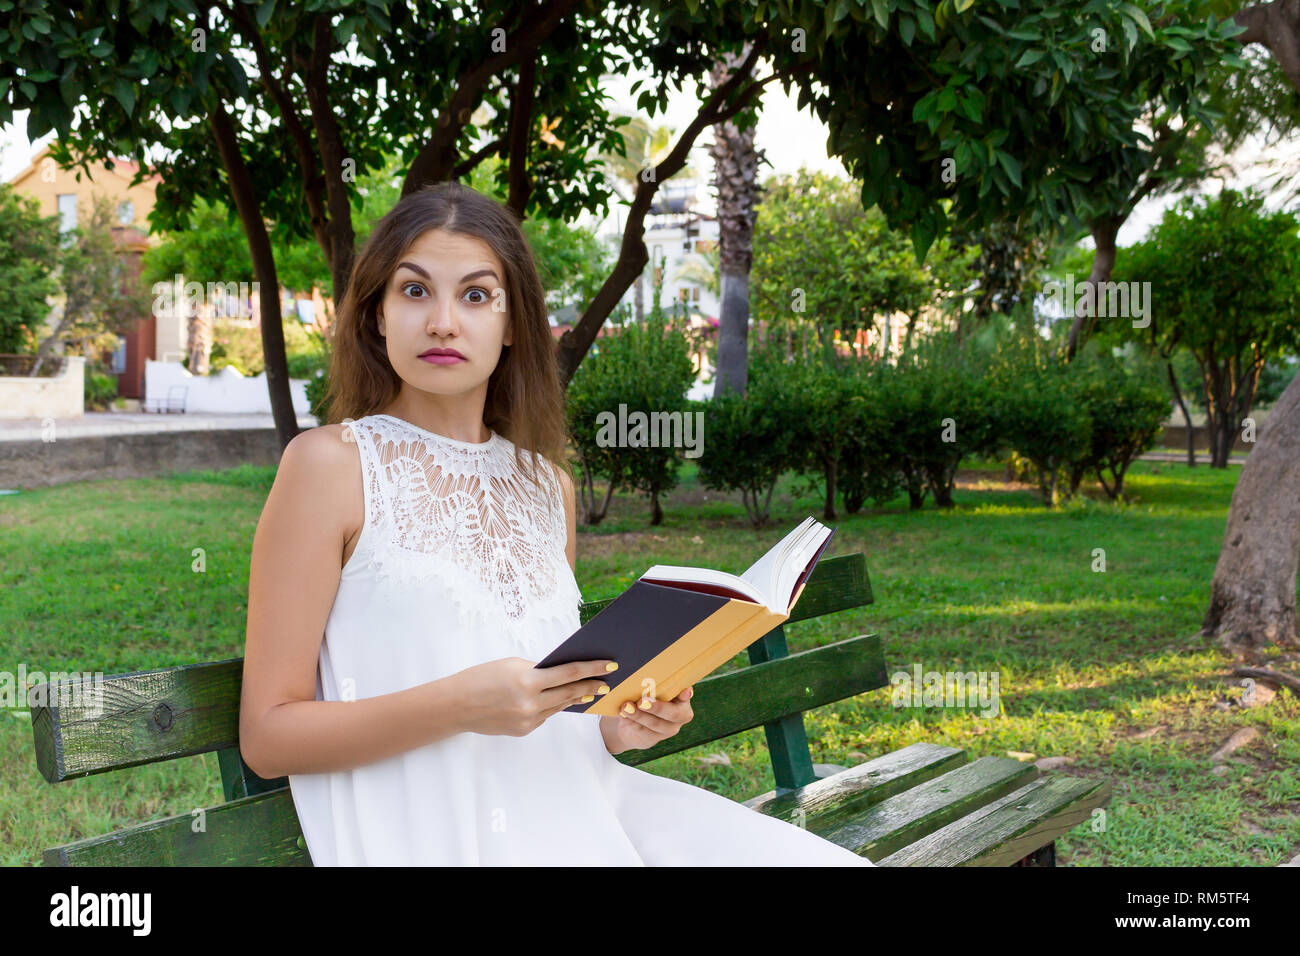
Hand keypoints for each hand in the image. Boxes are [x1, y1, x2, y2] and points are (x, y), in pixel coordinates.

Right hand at [453, 657, 616, 736]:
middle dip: (591, 687)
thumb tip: (561, 674)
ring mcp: (528, 720)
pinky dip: (551, 706)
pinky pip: (544, 715)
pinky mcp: (524, 731)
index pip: (569, 673)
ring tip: (588, 691)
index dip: (592, 669)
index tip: (610, 665)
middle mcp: (531, 703)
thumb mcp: (512, 665)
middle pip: (570, 693)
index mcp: (528, 681)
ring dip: (574, 698)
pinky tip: (556, 700)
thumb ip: (537, 670)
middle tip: (606, 683)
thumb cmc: (482, 678)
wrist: (456, 706)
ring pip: (559, 706)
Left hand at [600, 686, 693, 754]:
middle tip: (643, 701)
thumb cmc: (644, 694)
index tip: (685, 691)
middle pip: (673, 714)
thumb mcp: (650, 687)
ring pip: (655, 724)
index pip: (687, 695)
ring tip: (626, 707)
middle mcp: (679, 715)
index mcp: (682, 698)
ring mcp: (667, 730)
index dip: (686, 695)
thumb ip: (653, 681)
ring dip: (640, 715)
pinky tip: (623, 715)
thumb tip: (640, 668)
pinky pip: (642, 732)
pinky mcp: (651, 739)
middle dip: (658, 707)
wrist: (632, 720)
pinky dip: (631, 722)